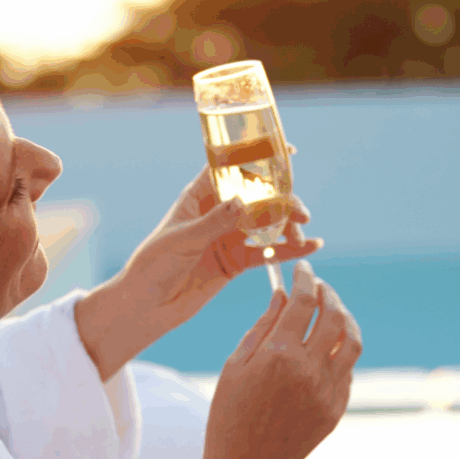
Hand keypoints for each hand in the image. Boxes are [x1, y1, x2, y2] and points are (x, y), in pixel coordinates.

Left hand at [74, 167, 321, 379]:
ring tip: (303, 235)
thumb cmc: (153, 265)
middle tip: (300, 213)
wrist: (147, 305)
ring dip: (288, 225)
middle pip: (258, 196)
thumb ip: (215, 222)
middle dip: (283, 200)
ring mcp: (229, 236)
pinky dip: (289, 250)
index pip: (230, 168)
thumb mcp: (183, 240)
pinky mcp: (237, 260)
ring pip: (268, 223)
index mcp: (199, 196)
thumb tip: (244, 201)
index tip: (287, 152)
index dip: (258, 157)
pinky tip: (312, 246)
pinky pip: (268, 252)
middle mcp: (217, 212)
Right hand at [185, 261, 361, 458]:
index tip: (302, 270)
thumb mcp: (235, 365)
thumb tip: (282, 295)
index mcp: (278, 355)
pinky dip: (342, 351)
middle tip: (320, 287)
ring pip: (353, 341)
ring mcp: (328, 391)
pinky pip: (349, 370)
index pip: (303, 301)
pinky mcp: (337, 409)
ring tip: (333, 311)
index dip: (305, 279)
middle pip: (335, 315)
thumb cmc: (230, 414)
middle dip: (329, 294)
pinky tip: (328, 347)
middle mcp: (309, 370)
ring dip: (345, 319)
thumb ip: (263, 326)